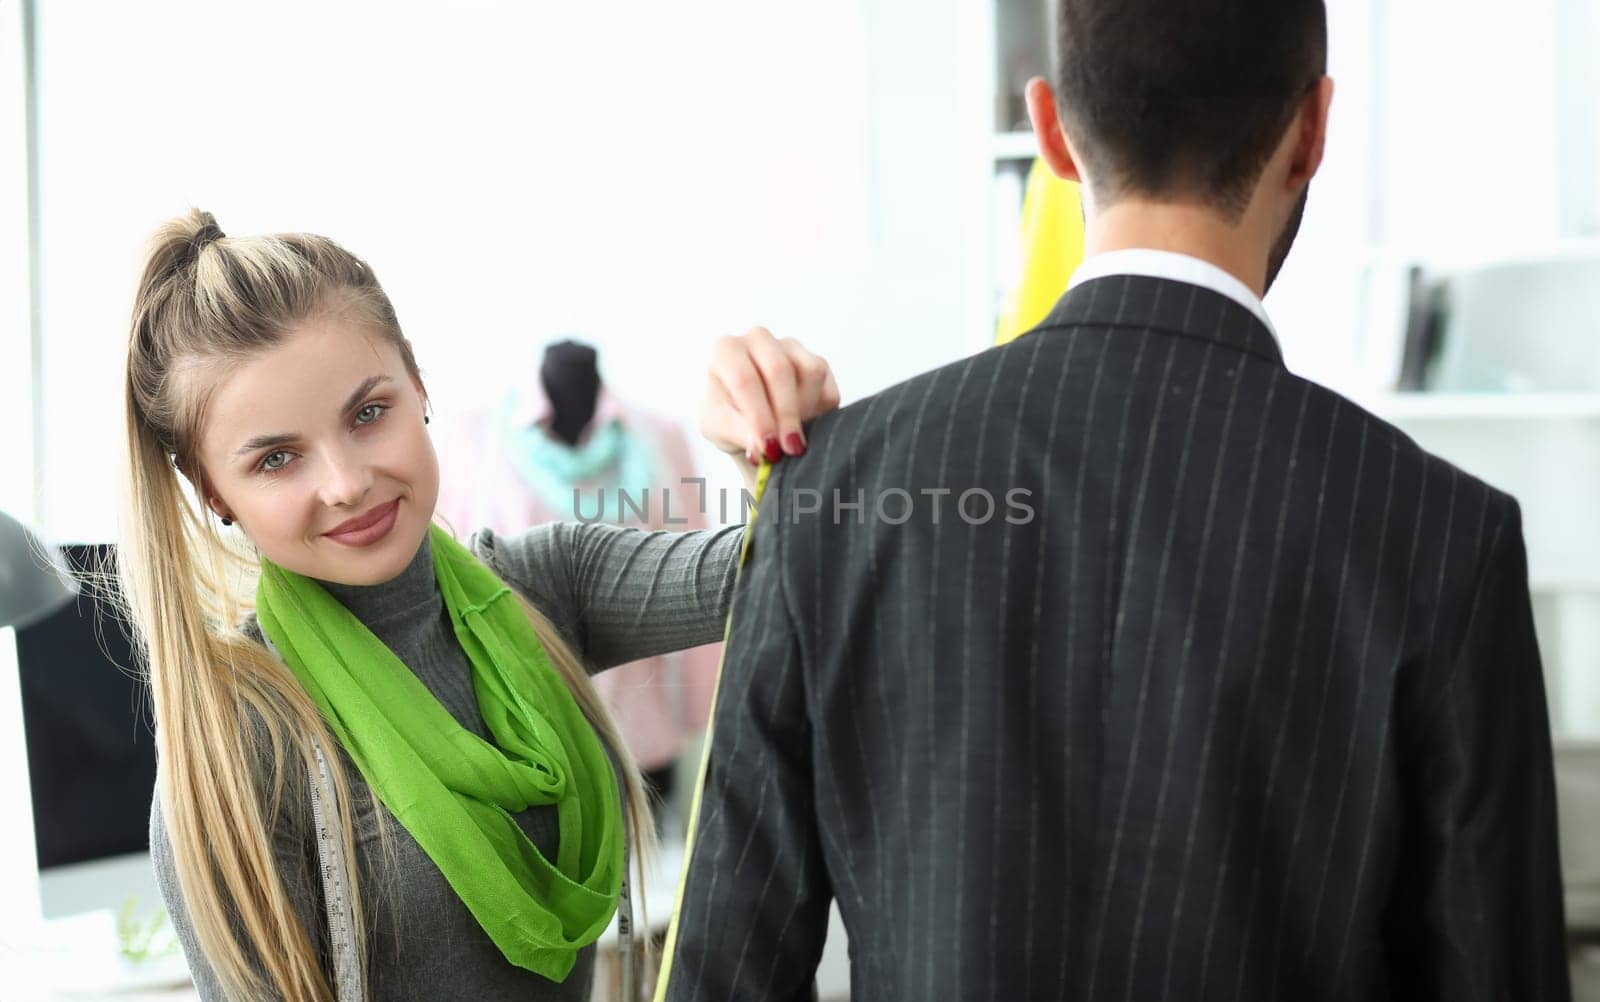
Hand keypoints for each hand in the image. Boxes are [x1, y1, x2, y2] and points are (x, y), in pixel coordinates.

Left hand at [701, 327, 840, 468]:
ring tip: (790, 437)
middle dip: (785, 415)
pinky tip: (803, 425)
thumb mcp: (721, 429)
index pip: (744, 378)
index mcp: (727, 350)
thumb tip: (766, 446)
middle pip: (779, 370)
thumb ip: (739, 433)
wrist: (747, 418)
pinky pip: (827, 388)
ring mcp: (791, 347)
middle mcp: (758, 340)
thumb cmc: (728, 417)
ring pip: (810, 373)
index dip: (759, 416)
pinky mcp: (818, 362)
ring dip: (804, 412)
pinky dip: (819, 413)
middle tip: (788, 449)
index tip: (769, 448)